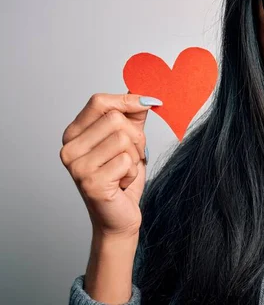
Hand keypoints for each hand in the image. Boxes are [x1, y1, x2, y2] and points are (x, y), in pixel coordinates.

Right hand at [59, 92, 161, 237]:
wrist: (119, 216)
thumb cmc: (122, 177)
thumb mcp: (129, 139)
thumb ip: (132, 115)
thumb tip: (142, 92)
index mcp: (74, 133)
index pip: (99, 101)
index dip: (128, 101)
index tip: (150, 103)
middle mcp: (69, 148)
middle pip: (116, 119)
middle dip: (136, 137)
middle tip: (132, 155)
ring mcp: (77, 166)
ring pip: (123, 138)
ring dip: (135, 156)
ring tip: (124, 170)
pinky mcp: (91, 182)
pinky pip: (127, 161)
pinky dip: (133, 172)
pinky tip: (121, 183)